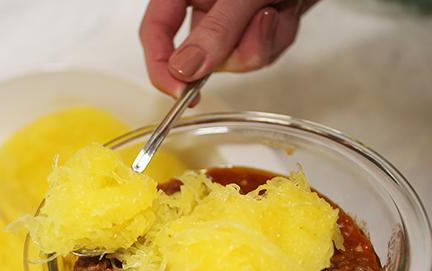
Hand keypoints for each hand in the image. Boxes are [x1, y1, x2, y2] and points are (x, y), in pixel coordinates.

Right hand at [139, 0, 319, 97]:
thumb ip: (215, 29)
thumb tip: (184, 69)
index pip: (154, 32)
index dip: (161, 67)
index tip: (180, 91)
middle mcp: (201, 5)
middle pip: (201, 55)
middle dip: (237, 49)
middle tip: (263, 18)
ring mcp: (226, 20)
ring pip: (234, 59)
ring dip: (264, 41)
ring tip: (280, 5)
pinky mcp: (249, 29)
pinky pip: (257, 54)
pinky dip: (277, 37)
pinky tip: (286, 10)